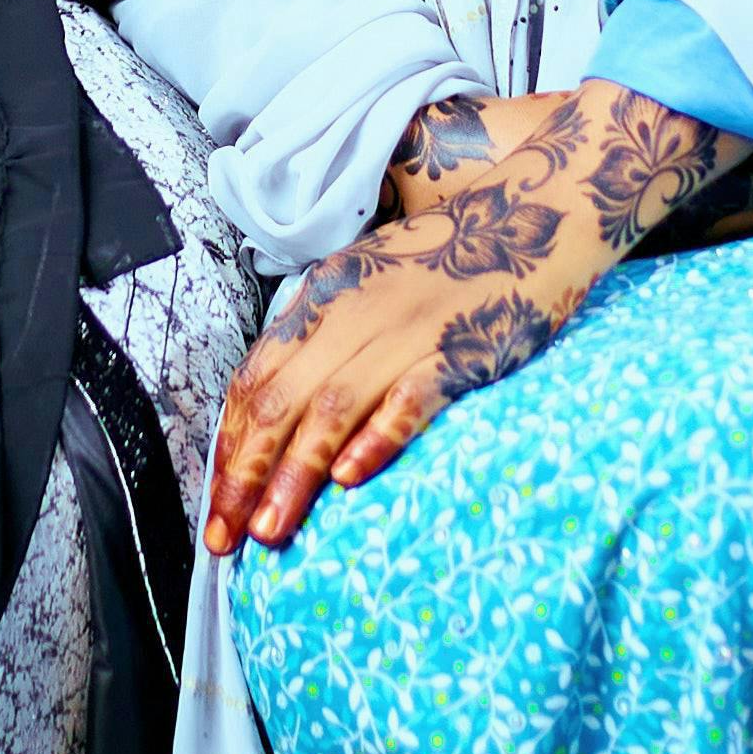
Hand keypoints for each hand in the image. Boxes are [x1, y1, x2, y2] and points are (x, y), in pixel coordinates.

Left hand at [203, 83, 747, 556]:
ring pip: (331, 409)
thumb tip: (283, 401)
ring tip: (270, 531)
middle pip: (280, 402)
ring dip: (294, 475)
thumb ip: (328, 332)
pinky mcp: (459, 351)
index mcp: (325, 295)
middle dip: (244, 475)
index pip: (256, 377)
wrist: (536, 214)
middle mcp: (354, 312)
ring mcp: (405, 331)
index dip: (228, 443)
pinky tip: (351, 478)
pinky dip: (376, 437)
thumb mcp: (370, 280)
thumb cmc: (450, 256)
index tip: (216, 501)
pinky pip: (409, 398)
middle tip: (224, 539)